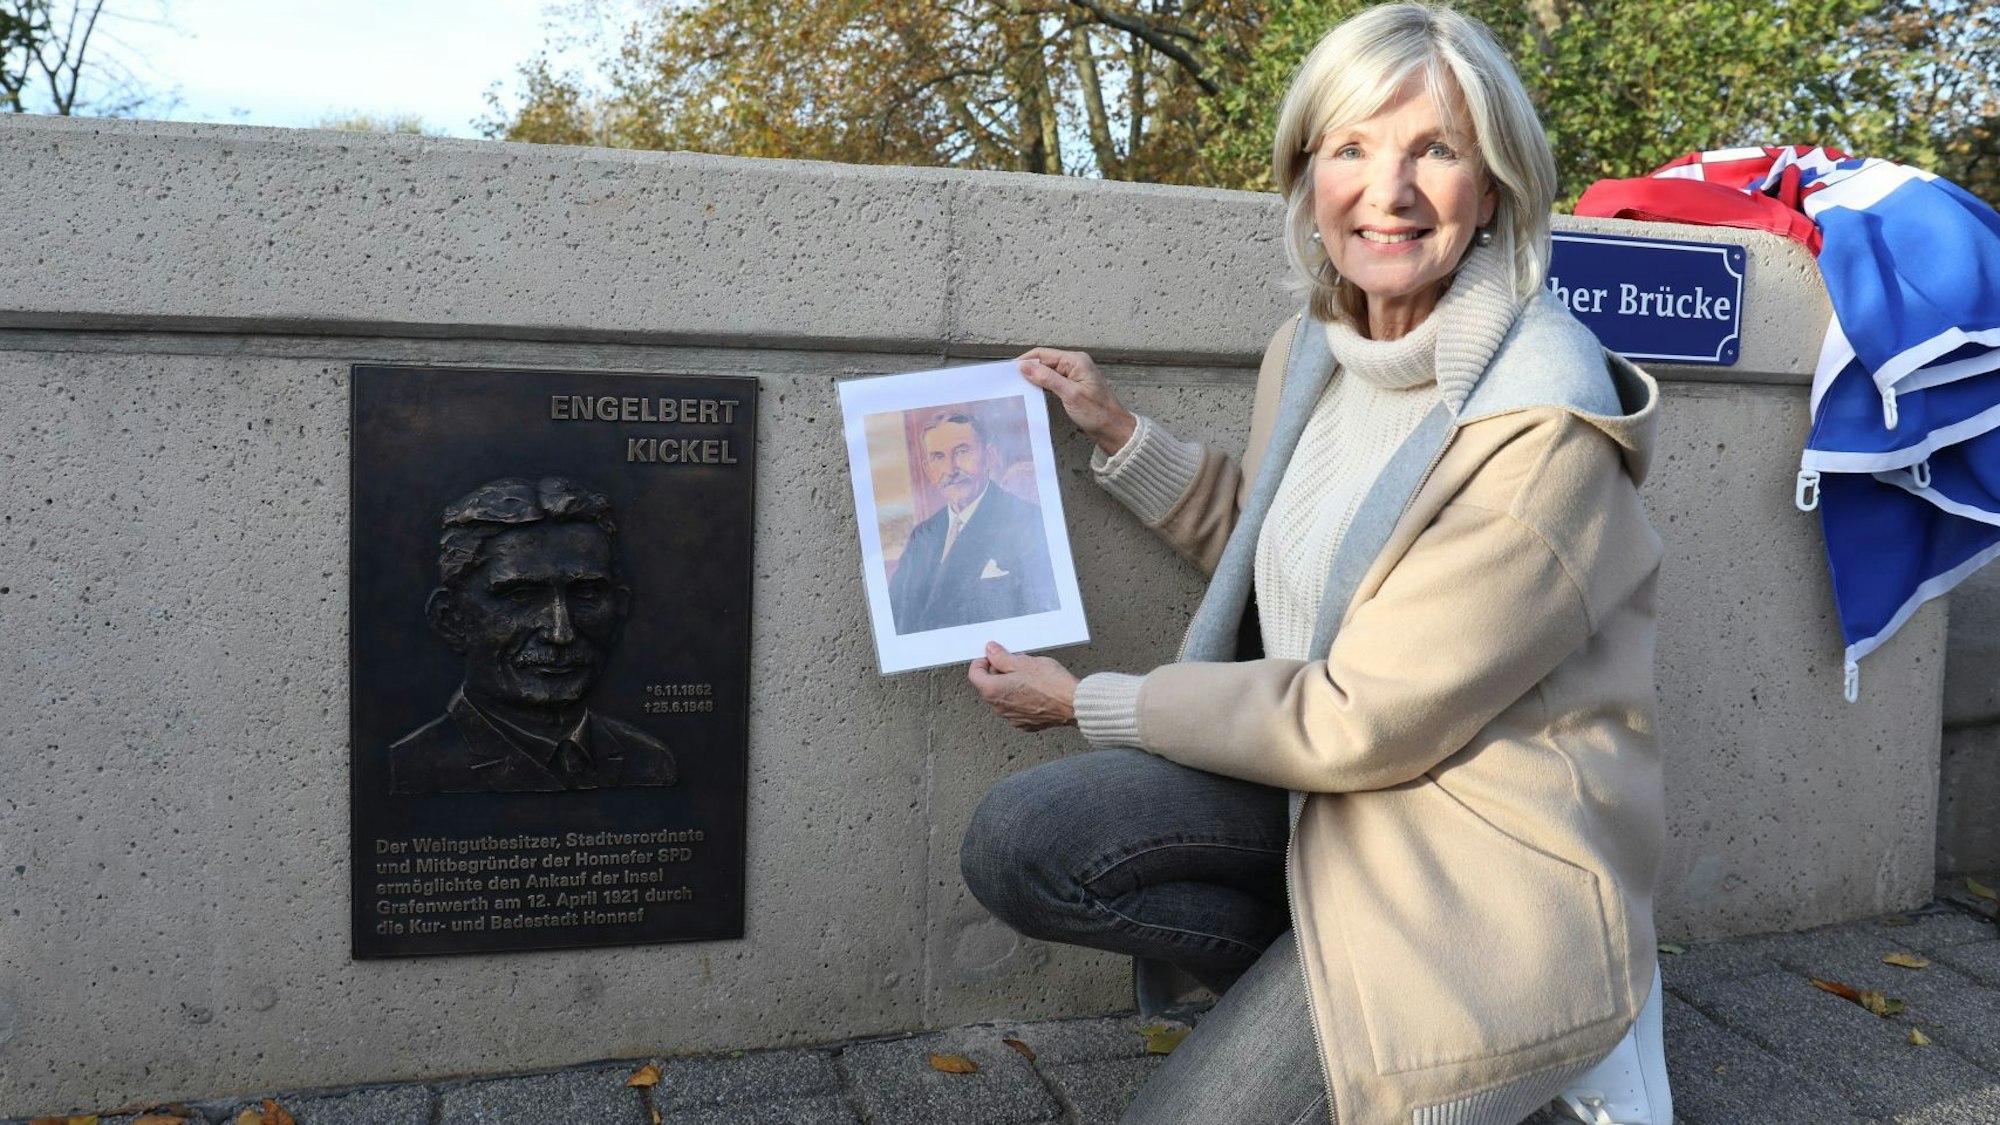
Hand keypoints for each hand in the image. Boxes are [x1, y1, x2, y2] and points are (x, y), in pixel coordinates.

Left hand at [968, 642, 1078, 731]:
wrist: (1073, 704)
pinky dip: (1021, 698)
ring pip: (1004, 697)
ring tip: (1029, 675)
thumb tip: (991, 652)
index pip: (974, 673)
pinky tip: (1035, 690)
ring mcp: (1012, 718)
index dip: (982, 661)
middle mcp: (999, 708)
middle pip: (989, 686)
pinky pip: (1016, 708)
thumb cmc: (1051, 684)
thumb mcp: (1023, 662)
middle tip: (1016, 662)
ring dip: (1011, 685)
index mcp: (993, 690)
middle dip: (999, 672)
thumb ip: (1001, 657)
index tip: (993, 656)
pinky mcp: (1025, 723)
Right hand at [1018, 348, 1136, 456]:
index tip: (1009, 371)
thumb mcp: (1070, 394)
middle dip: (1028, 370)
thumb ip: (1047, 379)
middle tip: (1011, 381)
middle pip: (1044, 361)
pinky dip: (1042, 385)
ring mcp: (1074, 375)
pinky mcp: (1072, 385)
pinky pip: (1052, 380)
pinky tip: (1033, 391)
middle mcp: (1075, 364)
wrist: (1112, 428)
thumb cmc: (1097, 412)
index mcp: (1076, 361)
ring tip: (1019, 386)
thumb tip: (1025, 367)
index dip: (1026, 361)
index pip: (1044, 354)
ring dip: (1034, 378)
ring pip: (1047, 371)